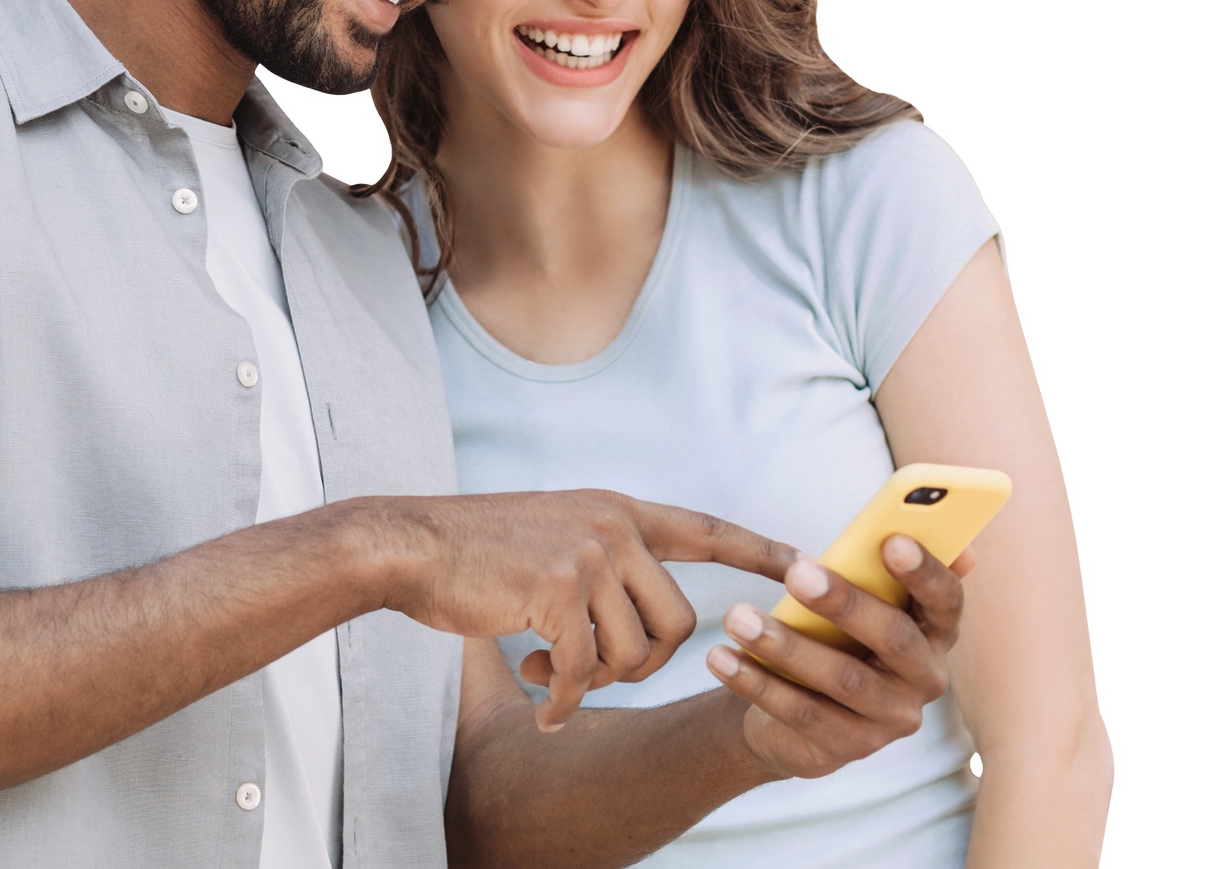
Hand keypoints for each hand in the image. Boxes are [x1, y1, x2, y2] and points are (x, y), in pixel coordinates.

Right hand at [379, 491, 792, 731]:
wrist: (413, 545)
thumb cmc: (477, 552)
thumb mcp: (554, 536)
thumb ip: (603, 563)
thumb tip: (641, 624)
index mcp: (618, 510)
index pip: (705, 531)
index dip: (757, 551)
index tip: (803, 563)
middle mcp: (613, 525)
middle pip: (676, 623)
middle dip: (639, 665)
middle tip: (587, 669)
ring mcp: (588, 553)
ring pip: (633, 652)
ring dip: (595, 680)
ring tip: (549, 668)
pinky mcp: (558, 589)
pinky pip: (587, 671)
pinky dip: (566, 700)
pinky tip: (543, 706)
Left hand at [704, 535, 970, 778]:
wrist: (798, 711)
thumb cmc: (833, 635)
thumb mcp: (851, 600)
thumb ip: (867, 569)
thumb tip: (889, 526)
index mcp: (934, 631)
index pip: (946, 600)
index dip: (926, 572)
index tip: (892, 540)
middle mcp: (926, 678)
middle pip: (894, 639)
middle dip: (844, 603)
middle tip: (796, 574)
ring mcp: (893, 719)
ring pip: (842, 679)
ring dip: (785, 645)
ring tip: (737, 617)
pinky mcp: (852, 748)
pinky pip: (803, 713)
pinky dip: (757, 683)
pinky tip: (722, 658)